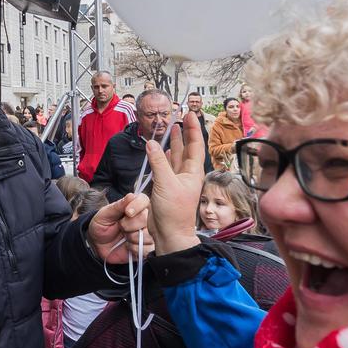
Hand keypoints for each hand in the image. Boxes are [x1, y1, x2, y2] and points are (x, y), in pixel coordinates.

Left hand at [86, 191, 153, 263]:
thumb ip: (118, 206)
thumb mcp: (105, 214)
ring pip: (148, 235)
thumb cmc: (102, 226)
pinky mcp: (147, 247)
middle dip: (130, 225)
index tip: (127, 212)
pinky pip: (147, 249)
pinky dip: (135, 248)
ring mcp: (147, 233)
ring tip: (124, 236)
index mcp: (135, 205)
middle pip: (146, 218)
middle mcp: (144, 218)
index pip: (144, 200)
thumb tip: (131, 196)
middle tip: (121, 226)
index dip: (137, 205)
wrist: (98, 245)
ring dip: (132, 238)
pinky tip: (128, 246)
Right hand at [142, 113, 206, 254]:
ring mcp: (177, 180)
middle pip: (187, 148)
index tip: (190, 114)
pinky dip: (165, 156)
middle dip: (184, 133)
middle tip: (180, 117)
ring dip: (174, 143)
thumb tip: (152, 143)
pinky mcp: (167, 187)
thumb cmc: (174, 212)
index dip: (193, 129)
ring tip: (172, 129)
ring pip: (177, 156)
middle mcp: (187, 174)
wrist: (171, 234)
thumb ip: (159, 162)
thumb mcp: (166, 184)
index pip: (195, 145)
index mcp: (193, 172)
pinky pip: (167, 166)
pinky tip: (163, 150)